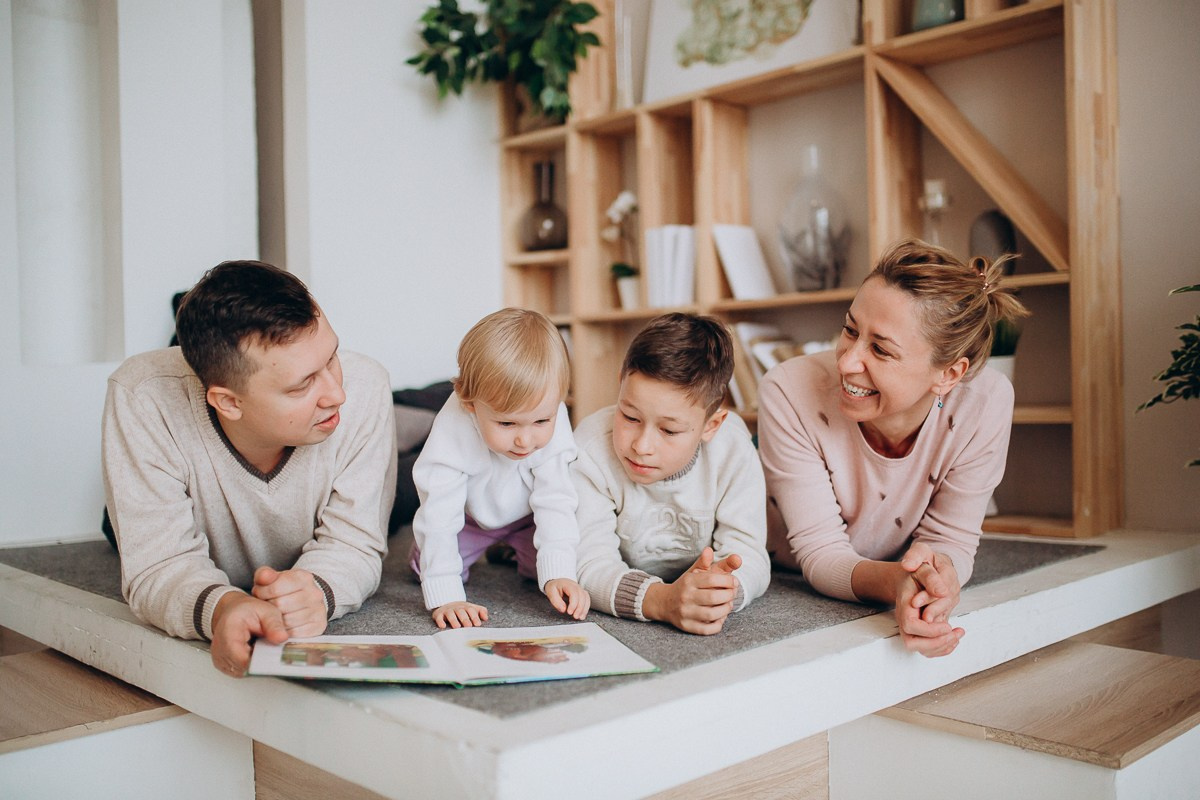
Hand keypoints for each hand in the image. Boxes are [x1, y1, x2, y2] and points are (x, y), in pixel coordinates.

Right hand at [210, 591, 288, 676]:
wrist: (232, 612)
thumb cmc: (247, 611)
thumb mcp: (266, 611)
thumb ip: (274, 625)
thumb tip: (282, 638)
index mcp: (229, 630)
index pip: (241, 658)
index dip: (259, 662)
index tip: (273, 659)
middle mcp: (220, 646)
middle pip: (243, 667)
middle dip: (260, 661)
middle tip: (267, 647)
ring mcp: (220, 657)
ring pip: (242, 671)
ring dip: (254, 664)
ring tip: (257, 647)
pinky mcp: (223, 664)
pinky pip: (239, 671)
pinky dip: (248, 664)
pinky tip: (251, 652)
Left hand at [251, 566, 327, 638]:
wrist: (307, 599)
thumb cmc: (286, 589)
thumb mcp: (274, 578)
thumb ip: (265, 575)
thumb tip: (264, 576)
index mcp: (304, 578)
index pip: (275, 588)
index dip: (261, 593)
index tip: (260, 594)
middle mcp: (315, 593)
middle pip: (280, 605)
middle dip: (268, 608)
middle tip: (267, 607)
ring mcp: (319, 610)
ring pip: (287, 621)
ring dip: (275, 621)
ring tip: (275, 616)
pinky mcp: (319, 626)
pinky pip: (295, 634)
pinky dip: (285, 632)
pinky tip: (283, 625)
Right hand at [432, 600, 488, 628]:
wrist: (447, 603)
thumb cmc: (463, 610)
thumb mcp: (472, 608)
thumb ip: (481, 611)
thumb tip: (486, 617)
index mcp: (466, 607)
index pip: (471, 610)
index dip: (474, 617)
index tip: (478, 624)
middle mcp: (457, 608)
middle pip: (461, 612)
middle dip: (465, 619)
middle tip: (469, 626)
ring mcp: (448, 611)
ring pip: (450, 614)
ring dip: (454, 620)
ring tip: (457, 627)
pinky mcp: (439, 614)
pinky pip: (439, 617)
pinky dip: (440, 621)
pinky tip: (442, 626)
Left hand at [544, 579, 590, 619]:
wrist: (557, 582)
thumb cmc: (554, 587)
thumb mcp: (550, 592)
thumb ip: (556, 601)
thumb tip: (563, 609)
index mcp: (567, 584)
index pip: (574, 593)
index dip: (573, 603)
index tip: (569, 612)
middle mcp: (576, 586)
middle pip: (582, 596)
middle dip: (580, 608)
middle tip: (575, 616)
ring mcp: (580, 589)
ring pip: (586, 598)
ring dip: (584, 609)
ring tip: (580, 617)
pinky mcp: (582, 594)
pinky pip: (587, 600)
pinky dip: (585, 608)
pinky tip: (582, 615)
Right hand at [643, 548, 738, 634]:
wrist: (664, 603)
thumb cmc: (686, 586)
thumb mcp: (694, 571)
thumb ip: (706, 561)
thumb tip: (710, 550)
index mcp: (689, 581)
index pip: (712, 579)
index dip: (728, 580)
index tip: (734, 581)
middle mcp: (685, 597)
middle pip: (714, 597)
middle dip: (730, 595)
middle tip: (732, 593)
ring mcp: (685, 613)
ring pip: (713, 615)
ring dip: (726, 609)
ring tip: (728, 604)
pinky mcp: (687, 626)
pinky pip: (708, 629)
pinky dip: (718, 624)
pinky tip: (720, 616)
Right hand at [894, 543, 963, 657]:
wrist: (915, 568)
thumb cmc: (919, 562)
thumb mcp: (922, 556)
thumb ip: (930, 573)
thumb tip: (940, 591)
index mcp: (905, 601)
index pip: (910, 625)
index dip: (929, 630)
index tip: (947, 625)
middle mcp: (906, 616)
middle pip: (912, 643)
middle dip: (935, 643)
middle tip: (953, 631)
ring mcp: (914, 624)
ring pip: (922, 649)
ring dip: (942, 646)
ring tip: (958, 633)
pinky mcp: (924, 629)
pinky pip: (930, 648)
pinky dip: (945, 647)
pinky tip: (956, 635)